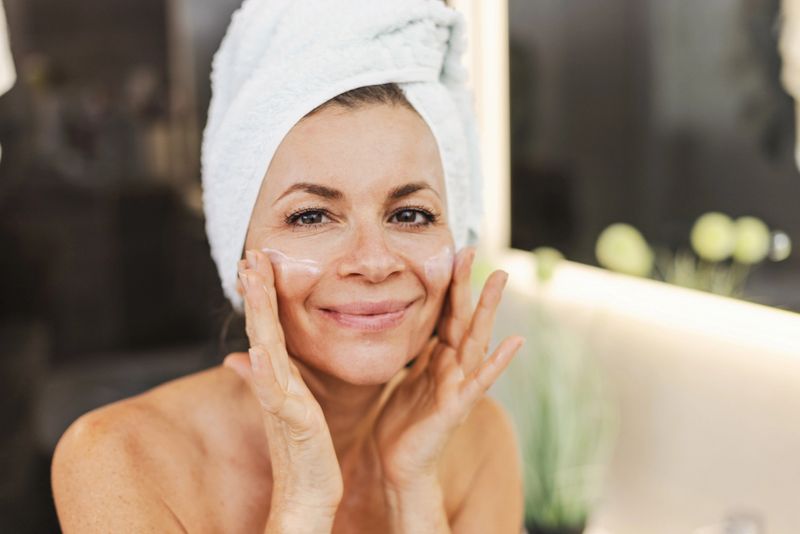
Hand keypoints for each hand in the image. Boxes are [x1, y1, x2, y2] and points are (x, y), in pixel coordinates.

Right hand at [224, 249, 342, 523]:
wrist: (307, 492)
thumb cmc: (301, 449)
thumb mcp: (286, 406)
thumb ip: (262, 378)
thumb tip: (237, 357)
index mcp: (277, 377)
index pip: (266, 328)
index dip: (260, 296)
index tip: (256, 261)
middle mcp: (273, 384)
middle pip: (261, 329)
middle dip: (256, 293)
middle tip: (250, 255)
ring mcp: (279, 400)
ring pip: (265, 349)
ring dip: (258, 315)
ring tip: (253, 281)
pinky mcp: (292, 419)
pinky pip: (274, 391)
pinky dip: (262, 369)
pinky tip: (258, 349)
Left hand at [373, 247, 524, 490]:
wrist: (398, 465)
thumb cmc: (403, 422)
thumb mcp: (407, 376)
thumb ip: (417, 352)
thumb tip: (411, 323)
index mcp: (438, 358)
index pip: (447, 314)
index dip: (450, 285)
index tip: (453, 252)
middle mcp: (453, 367)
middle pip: (463, 319)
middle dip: (469, 284)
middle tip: (472, 249)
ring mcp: (458, 385)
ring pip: (475, 341)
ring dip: (488, 310)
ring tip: (499, 281)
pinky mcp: (456, 408)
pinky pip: (479, 382)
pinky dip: (497, 362)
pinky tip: (515, 342)